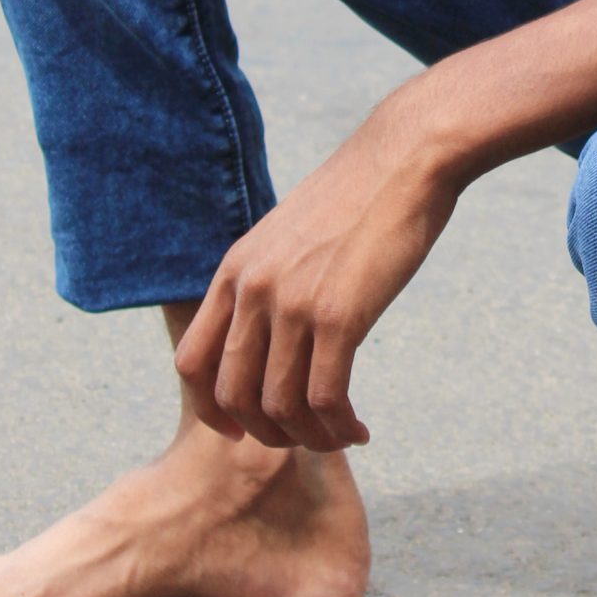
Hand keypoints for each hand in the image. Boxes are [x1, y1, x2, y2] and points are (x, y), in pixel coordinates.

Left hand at [174, 101, 458, 450]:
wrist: (404, 159)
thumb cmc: (357, 196)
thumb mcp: (288, 234)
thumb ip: (268, 279)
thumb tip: (269, 329)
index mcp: (234, 270)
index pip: (192, 363)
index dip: (211, 409)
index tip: (243, 428)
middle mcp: (253, 290)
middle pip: (232, 395)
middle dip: (264, 431)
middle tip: (300, 437)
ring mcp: (293, 304)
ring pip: (279, 406)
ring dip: (308, 436)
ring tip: (338, 434)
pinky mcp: (339, 316)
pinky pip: (324, 398)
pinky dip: (338, 427)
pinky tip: (359, 429)